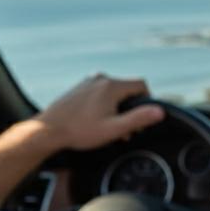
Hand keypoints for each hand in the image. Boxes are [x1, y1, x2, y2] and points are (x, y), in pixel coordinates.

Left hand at [34, 74, 164, 150]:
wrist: (49, 130)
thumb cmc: (80, 131)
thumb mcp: (114, 129)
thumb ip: (139, 119)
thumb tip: (160, 111)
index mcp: (111, 86)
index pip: (141, 85)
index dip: (147, 101)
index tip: (142, 118)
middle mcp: (100, 79)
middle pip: (127, 90)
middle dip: (131, 109)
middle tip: (127, 130)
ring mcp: (88, 82)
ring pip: (113, 92)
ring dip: (118, 108)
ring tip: (111, 128)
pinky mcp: (79, 88)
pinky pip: (100, 93)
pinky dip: (105, 105)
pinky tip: (97, 122)